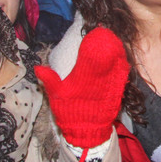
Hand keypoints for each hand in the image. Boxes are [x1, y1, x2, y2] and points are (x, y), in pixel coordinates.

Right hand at [35, 28, 129, 148]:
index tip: (94, 32)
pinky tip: (121, 54)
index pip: (88, 55)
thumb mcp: (57, 96)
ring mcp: (111, 82)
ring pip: (116, 60)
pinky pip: (123, 71)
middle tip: (106, 31)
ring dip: (115, 48)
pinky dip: (122, 61)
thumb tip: (37, 67)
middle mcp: (98, 78)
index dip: (92, 42)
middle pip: (105, 54)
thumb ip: (49, 80)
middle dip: (106, 42)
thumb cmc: (70, 111)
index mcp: (81, 77)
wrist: (88, 130)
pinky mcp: (119, 88)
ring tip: (113, 38)